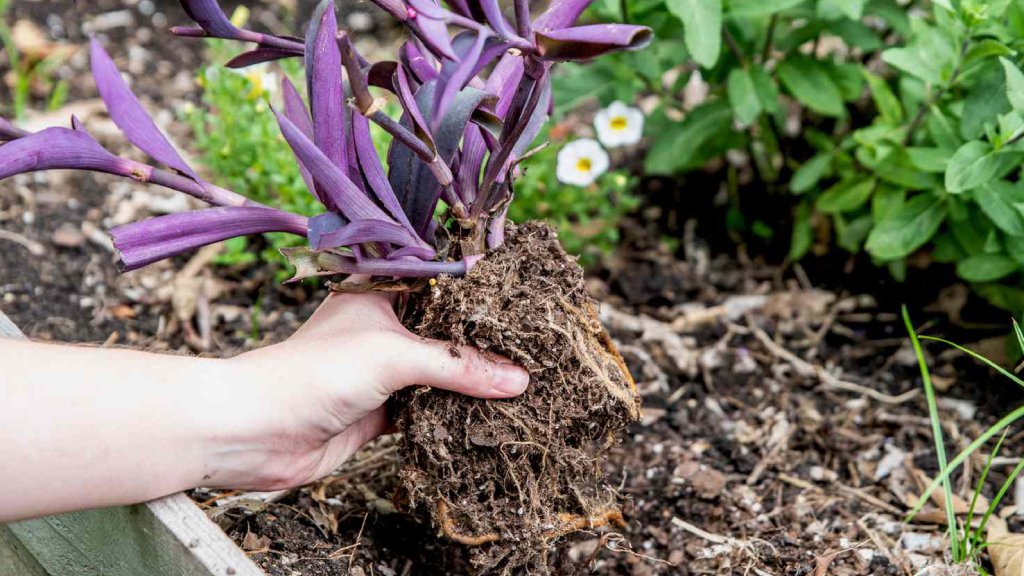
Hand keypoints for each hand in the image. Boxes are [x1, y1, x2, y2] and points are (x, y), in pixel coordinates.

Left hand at [210, 291, 529, 490]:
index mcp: (383, 293)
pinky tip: (491, 415)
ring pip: (441, 372)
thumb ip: (457, 365)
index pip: (444, 285)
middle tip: (536, 344)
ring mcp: (384, 371)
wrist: (256, 432)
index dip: (484, 293)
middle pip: (447, 331)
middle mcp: (386, 328)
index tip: (530, 300)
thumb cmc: (312, 372)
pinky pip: (431, 408)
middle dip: (485, 342)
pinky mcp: (383, 411)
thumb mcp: (393, 357)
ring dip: (473, 380)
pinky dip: (456, 413)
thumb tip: (517, 379)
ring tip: (527, 379)